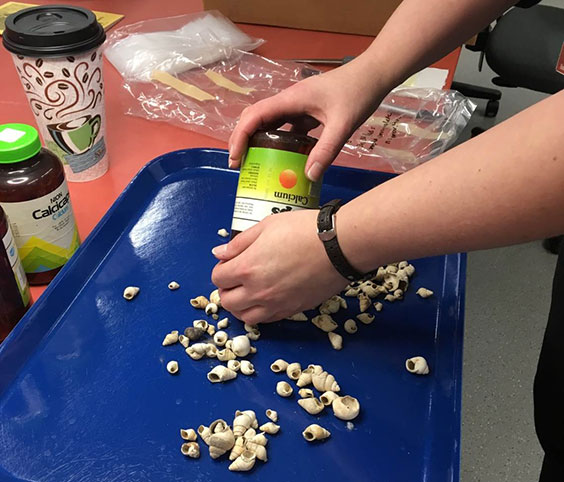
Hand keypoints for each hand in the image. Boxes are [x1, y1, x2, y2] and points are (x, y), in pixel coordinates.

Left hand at [211, 210, 347, 323]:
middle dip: (226, 289)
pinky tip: (266, 298)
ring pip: (245, 316)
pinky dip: (261, 312)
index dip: (221, 269)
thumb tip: (220, 253)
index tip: (228, 263)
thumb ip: (239, 242)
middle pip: (227, 302)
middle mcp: (258, 291)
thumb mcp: (267, 225)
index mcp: (247, 267)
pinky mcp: (293, 310)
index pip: (218, 278)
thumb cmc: (306, 230)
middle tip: (235, 278)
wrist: (339, 245)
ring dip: (241, 305)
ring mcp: (276, 304)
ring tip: (248, 292)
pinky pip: (267, 320)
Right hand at [228, 59, 386, 180]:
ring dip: (259, 140)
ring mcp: (297, 105)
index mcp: (291, 100)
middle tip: (240, 164)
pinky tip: (285, 158)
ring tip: (256, 164)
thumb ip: (326, 151)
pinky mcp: (306, 110)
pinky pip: (286, 126)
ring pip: (268, 122)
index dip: (240, 137)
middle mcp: (289, 101)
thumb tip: (308, 176)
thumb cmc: (357, 93)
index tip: (235, 159)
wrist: (373, 75)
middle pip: (254, 118)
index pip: (254, 116)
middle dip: (242, 140)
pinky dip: (280, 141)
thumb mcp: (342, 125)